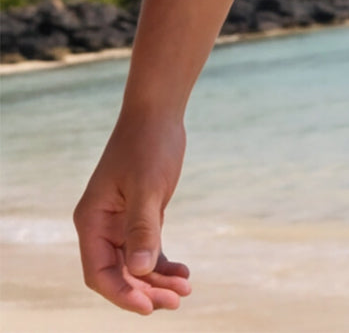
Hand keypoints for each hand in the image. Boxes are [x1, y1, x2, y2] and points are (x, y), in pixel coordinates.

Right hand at [74, 112, 191, 313]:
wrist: (158, 113)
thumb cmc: (148, 144)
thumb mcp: (147, 186)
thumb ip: (142, 229)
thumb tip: (141, 271)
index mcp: (92, 220)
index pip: (99, 272)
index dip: (121, 293)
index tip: (148, 307)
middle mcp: (102, 226)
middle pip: (119, 273)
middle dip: (145, 291)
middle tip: (176, 300)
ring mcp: (120, 222)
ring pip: (135, 265)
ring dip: (157, 281)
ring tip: (185, 289)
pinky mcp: (140, 216)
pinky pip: (148, 250)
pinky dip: (163, 264)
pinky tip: (183, 272)